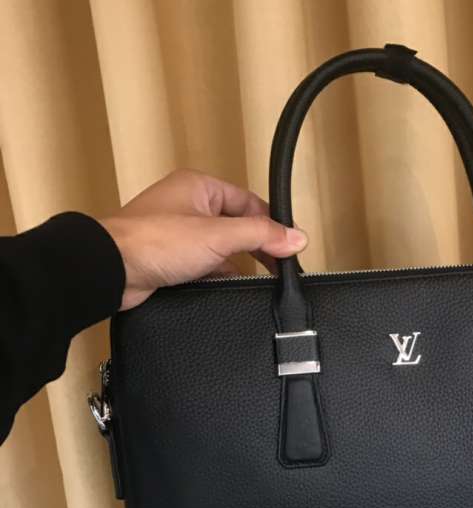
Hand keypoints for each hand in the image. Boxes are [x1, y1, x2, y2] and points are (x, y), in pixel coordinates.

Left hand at [100, 169, 306, 309]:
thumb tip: (296, 237)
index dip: (272, 225)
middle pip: (237, 226)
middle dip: (256, 248)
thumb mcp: (219, 235)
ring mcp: (177, 233)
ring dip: (236, 265)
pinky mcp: (169, 259)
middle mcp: (188, 205)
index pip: (250, 203)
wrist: (110, 270)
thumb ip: (261, 235)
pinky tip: (226, 288)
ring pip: (221, 249)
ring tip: (254, 280)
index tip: (290, 247)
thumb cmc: (153, 241)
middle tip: (278, 268)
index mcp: (199, 187)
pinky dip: (217, 277)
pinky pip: (204, 266)